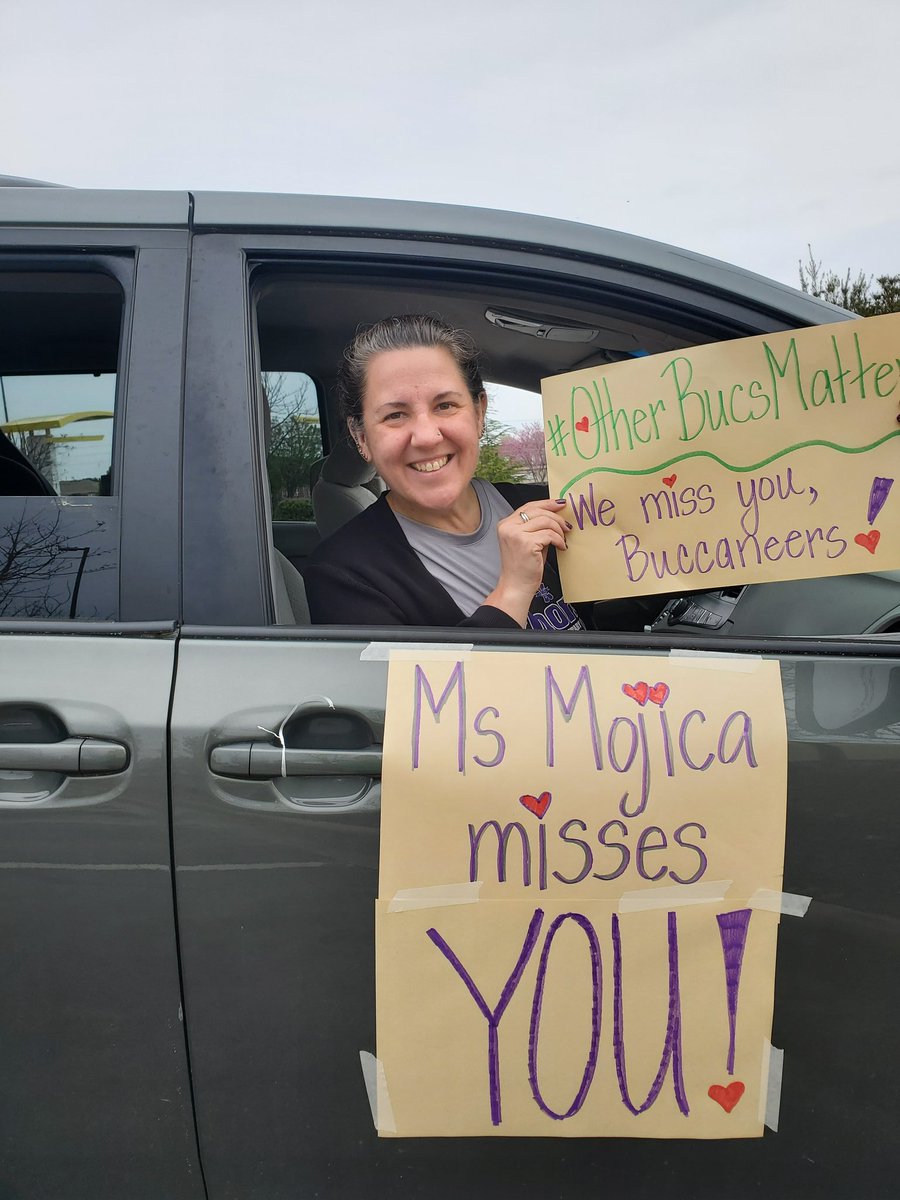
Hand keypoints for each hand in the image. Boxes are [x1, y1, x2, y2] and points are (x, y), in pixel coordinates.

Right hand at [484, 499, 570, 625]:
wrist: (516, 587)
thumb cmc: (522, 567)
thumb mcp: (527, 541)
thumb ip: (536, 527)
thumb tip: (555, 516)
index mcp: (506, 524)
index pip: (528, 506)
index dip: (546, 503)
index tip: (560, 504)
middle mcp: (508, 527)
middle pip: (538, 511)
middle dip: (556, 517)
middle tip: (567, 526)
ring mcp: (516, 534)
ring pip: (545, 521)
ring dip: (559, 530)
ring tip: (563, 540)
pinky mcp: (526, 543)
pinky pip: (550, 534)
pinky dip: (559, 540)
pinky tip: (561, 547)